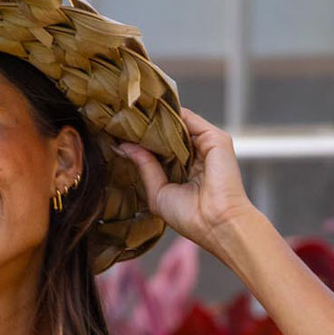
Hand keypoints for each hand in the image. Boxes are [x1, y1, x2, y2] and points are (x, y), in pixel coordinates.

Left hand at [114, 106, 256, 253]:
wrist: (215, 223)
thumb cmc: (189, 216)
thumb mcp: (158, 192)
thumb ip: (144, 166)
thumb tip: (123, 146)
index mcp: (184, 171)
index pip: (162, 148)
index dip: (142, 141)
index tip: (118, 132)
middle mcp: (196, 155)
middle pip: (169, 133)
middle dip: (148, 127)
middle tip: (120, 118)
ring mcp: (207, 145)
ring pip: (179, 124)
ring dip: (157, 118)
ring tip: (131, 111)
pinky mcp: (216, 138)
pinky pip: (190, 119)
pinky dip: (171, 114)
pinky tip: (151, 113)